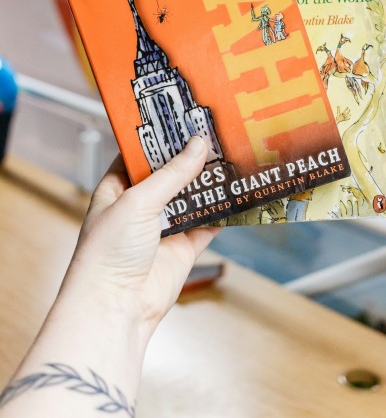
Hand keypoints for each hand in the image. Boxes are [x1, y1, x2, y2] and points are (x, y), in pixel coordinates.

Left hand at [61, 136, 220, 337]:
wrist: (116, 307)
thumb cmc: (108, 253)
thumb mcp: (138, 202)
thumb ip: (171, 174)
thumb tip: (198, 146)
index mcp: (117, 189)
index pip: (140, 155)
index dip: (160, 138)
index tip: (184, 119)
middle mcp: (140, 206)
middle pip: (171, 174)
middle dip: (191, 158)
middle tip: (215, 134)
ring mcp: (163, 227)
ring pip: (192, 197)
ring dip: (209, 182)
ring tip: (231, 157)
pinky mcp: (183, 248)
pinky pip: (208, 224)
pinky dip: (222, 211)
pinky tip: (237, 194)